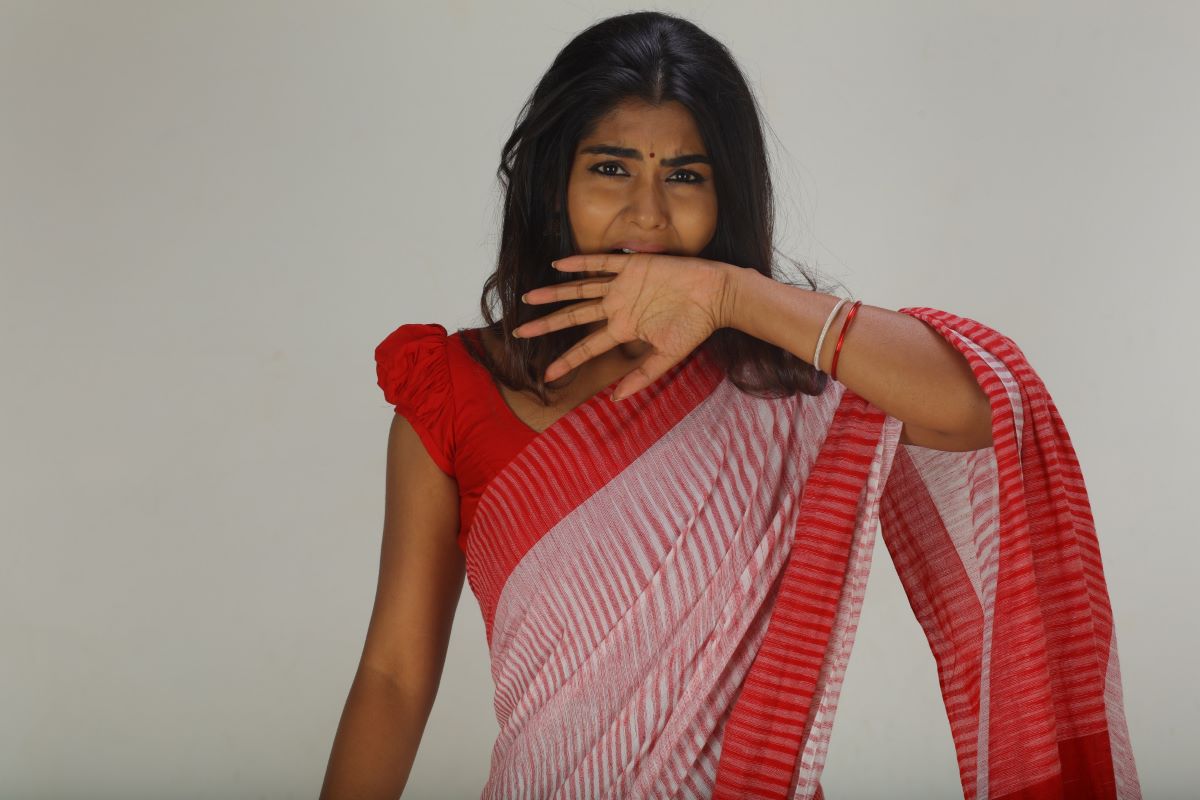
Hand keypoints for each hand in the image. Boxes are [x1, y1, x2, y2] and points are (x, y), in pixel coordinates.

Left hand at [511, 252, 736, 400]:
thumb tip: (616, 399)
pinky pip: (602, 263)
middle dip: (547, 325)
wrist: (716, 294)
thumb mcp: (668, 357)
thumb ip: (642, 376)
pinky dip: (580, 263)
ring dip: (554, 293)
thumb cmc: (696, 326)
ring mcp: (623, 286)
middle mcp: (618, 307)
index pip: (587, 347)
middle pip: (574, 316)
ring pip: (580, 289)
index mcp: (624, 329)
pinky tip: (558, 264)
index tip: (547, 375)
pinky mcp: (633, 265)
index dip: (567, 360)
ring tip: (528, 297)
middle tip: (519, 333)